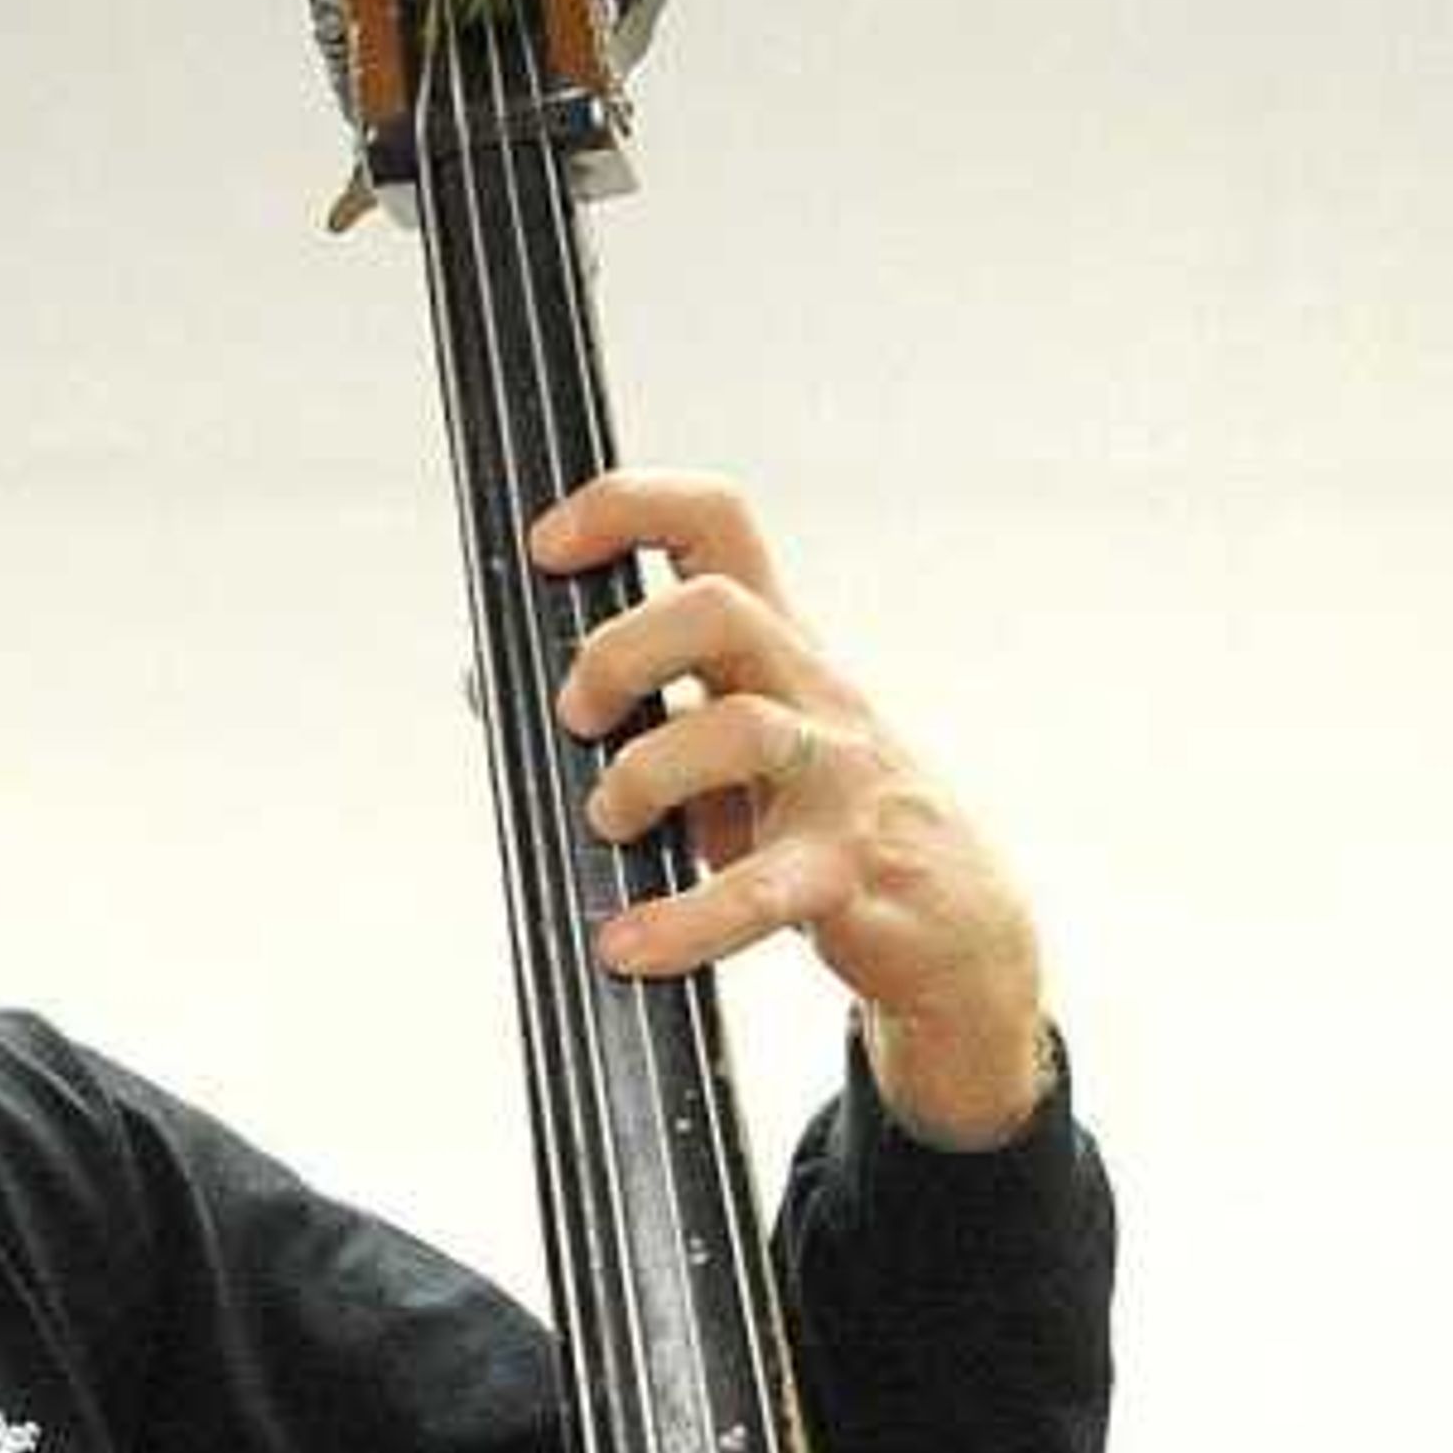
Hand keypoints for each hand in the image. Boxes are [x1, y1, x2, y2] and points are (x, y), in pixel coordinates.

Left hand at [527, 469, 1050, 1146]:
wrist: (961, 929)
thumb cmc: (827, 826)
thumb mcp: (730, 756)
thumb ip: (637, 715)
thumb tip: (491, 683)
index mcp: (779, 650)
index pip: (717, 526)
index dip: (628, 509)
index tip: (550, 543)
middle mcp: (811, 694)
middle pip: (717, 609)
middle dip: (619, 652)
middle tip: (578, 717)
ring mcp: (837, 780)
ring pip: (740, 731)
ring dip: (643, 776)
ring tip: (610, 823)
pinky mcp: (851, 874)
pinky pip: (762, 890)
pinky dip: (684, 922)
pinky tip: (632, 944)